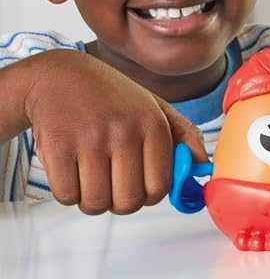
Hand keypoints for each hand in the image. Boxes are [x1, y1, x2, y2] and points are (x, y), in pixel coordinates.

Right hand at [25, 50, 206, 214]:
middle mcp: (126, 130)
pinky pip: (67, 195)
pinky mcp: (58, 145)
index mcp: (153, 124)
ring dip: (92, 198)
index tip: (138, 184)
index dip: (147, 195)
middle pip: (129, 203)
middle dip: (119, 201)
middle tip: (112, 181)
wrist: (61, 75)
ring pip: (96, 203)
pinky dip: (68, 190)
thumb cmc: (113, 98)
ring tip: (91, 172)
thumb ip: (184, 136)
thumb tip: (204, 167)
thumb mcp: (154, 107)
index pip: (160, 188)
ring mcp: (91, 137)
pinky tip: (71, 166)